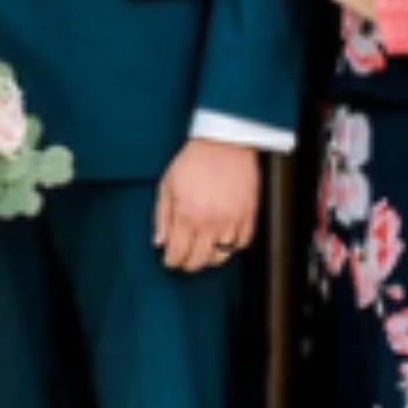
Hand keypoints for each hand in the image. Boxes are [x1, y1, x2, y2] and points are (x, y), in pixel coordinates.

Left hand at [154, 141, 259, 272]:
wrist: (224, 143)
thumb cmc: (194, 160)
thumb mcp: (167, 185)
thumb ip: (161, 217)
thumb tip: (159, 242)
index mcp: (186, 215)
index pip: (177, 253)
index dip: (171, 261)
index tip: (170, 260)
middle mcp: (210, 222)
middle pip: (199, 260)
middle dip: (188, 263)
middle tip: (185, 259)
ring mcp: (231, 220)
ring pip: (222, 256)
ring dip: (210, 257)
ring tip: (204, 250)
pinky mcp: (248, 215)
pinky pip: (242, 243)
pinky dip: (233, 246)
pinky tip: (224, 239)